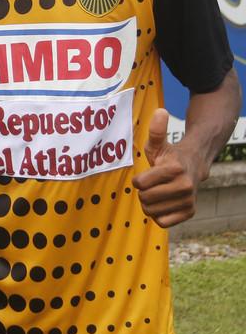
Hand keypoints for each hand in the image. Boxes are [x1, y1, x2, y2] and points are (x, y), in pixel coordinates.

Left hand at [131, 108, 203, 227]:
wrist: (194, 167)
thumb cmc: (170, 156)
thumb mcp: (159, 143)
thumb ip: (156, 130)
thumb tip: (160, 111)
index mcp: (174, 168)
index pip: (140, 184)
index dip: (139, 180)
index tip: (146, 175)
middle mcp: (184, 185)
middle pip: (144, 199)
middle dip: (144, 192)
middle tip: (153, 185)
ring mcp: (188, 200)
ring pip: (151, 211)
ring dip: (150, 204)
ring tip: (158, 193)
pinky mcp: (190, 212)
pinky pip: (162, 222)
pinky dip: (158, 215)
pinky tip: (164, 204)